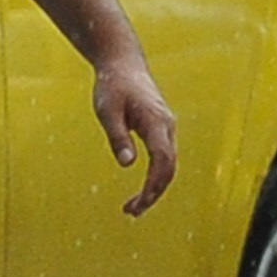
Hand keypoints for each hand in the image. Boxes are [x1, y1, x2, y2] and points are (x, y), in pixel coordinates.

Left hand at [92, 50, 177, 215]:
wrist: (123, 63)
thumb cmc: (112, 85)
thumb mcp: (107, 111)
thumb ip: (117, 137)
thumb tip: (127, 164)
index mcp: (156, 122)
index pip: (162, 161)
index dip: (153, 186)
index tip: (138, 204)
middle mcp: (167, 127)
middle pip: (169, 169)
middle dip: (153, 194)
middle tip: (131, 212)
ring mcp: (167, 128)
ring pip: (168, 166)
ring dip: (154, 189)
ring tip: (132, 207)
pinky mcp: (162, 129)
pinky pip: (165, 159)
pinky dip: (155, 177)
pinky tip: (141, 189)